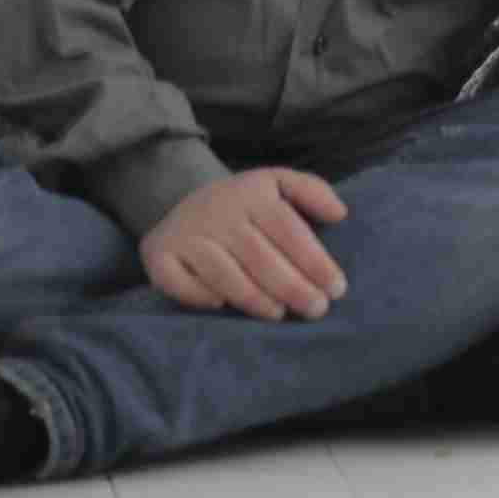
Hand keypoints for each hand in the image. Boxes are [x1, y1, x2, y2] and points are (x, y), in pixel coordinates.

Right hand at [142, 166, 350, 320]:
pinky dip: (198, 295)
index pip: (288, 229)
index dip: (314, 261)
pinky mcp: (158, 255)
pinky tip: (221, 306)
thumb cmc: (244, 203)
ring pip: (222, 273)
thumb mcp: (278, 183)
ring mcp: (186, 234)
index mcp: (252, 194)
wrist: (180, 198)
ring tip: (280, 314)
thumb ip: (312, 191)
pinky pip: (177, 281)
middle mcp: (217, 213)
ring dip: (253, 297)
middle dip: (292, 286)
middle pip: (259, 256)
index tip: (337, 288)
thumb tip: (340, 213)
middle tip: (317, 309)